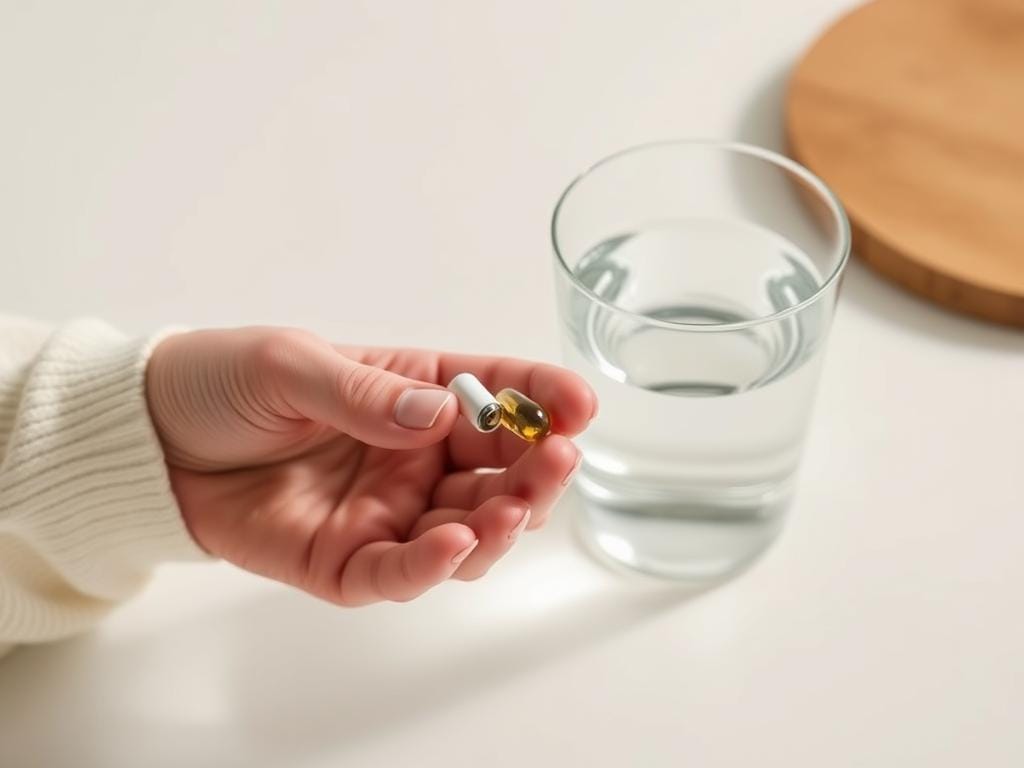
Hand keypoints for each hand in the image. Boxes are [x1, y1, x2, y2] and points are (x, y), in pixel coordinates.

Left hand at [146, 328, 595, 604]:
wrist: (152, 442)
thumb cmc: (225, 385)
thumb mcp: (290, 366)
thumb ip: (361, 392)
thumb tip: (435, 415)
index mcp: (415, 393)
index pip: (499, 395)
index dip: (545, 398)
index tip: (579, 406)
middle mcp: (416, 456)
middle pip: (501, 471)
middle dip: (538, 471)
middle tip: (556, 461)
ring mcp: (387, 512)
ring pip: (469, 530)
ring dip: (502, 523)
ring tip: (511, 509)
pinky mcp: (347, 561)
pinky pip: (400, 573)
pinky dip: (433, 566)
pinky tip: (455, 544)